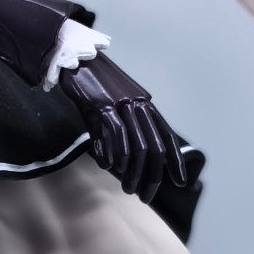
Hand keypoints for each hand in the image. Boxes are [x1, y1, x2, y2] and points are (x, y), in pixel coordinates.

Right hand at [62, 53, 186, 204]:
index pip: (167, 136)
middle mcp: (138, 104)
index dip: (175, 161)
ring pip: (137, 145)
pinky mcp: (102, 103)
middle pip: (154, 146)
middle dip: (152, 176)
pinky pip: (114, 133)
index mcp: (144, 105)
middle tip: (146, 196)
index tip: (180, 182)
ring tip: (128, 189)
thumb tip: (119, 163)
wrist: (73, 57)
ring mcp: (121, 103)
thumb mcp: (112, 107)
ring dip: (133, 172)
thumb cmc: (91, 85)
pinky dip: (114, 154)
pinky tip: (109, 168)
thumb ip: (120, 131)